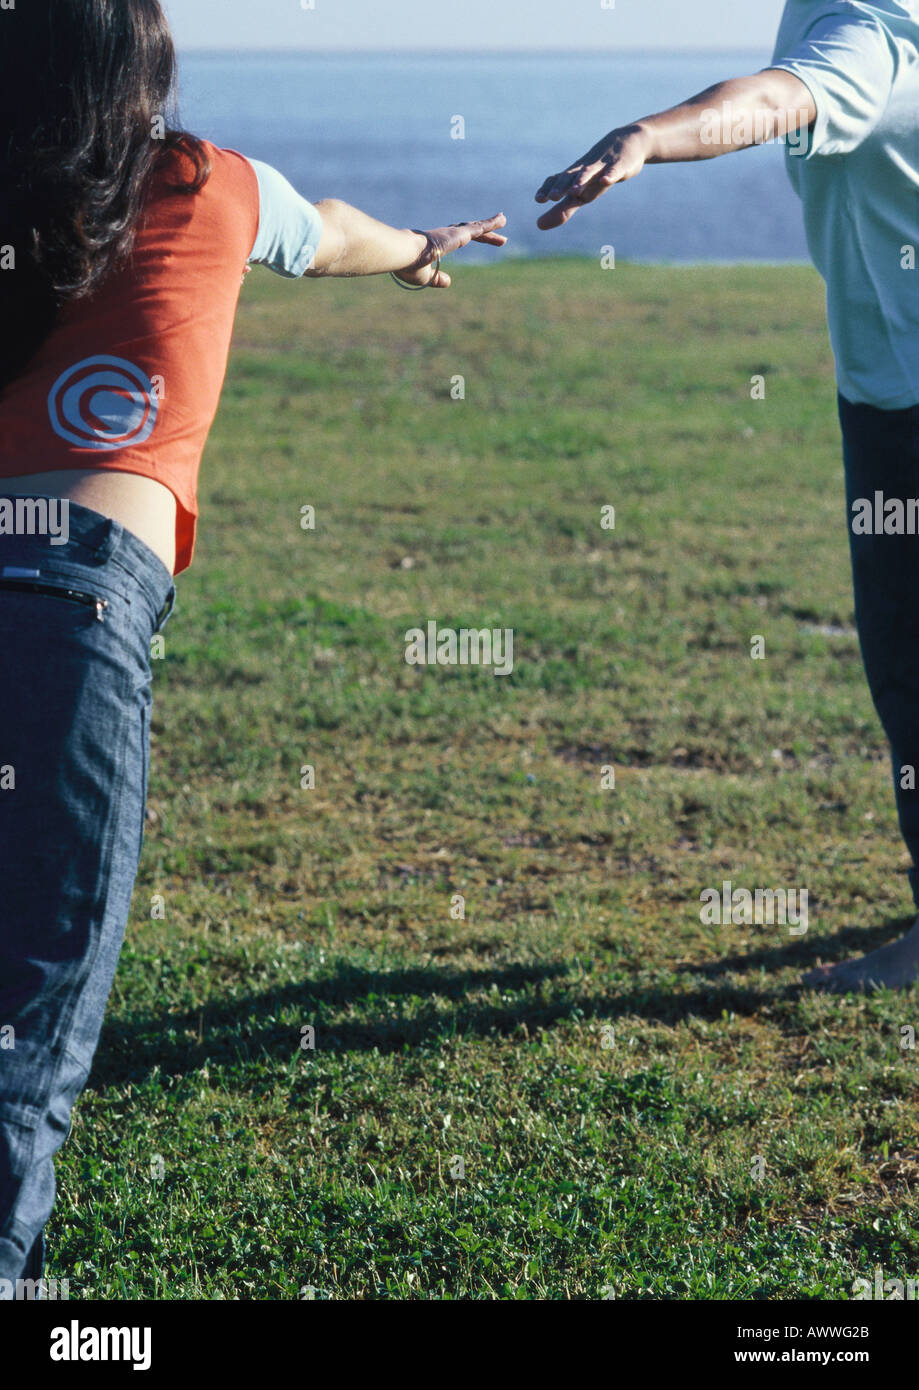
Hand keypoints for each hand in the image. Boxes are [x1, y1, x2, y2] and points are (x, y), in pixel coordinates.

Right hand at [395, 213, 507, 287]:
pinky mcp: (458, 235)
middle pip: (469, 231)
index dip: (470, 238)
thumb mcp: (424, 277)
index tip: (480, 239)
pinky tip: (501, 221)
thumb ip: (437, 279)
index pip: (457, 239)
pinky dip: (491, 224)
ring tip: (503, 220)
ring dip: (490, 226)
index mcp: (436, 243)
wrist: (402, 253)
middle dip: (485, 235)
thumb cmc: (407, 265)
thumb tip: (449, 282)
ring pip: (475, 227)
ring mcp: (451, 233)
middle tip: (500, 240)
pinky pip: (478, 228)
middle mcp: (444, 235)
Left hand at [535, 126, 650, 229]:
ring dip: (581, 181)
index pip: (557, 180)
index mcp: (574, 175)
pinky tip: (605, 180)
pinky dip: (609, 175)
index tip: (538, 199)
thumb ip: (562, 209)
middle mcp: (584, 169)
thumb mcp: (581, 193)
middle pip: (570, 177)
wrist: (628, 142)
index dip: (547, 188)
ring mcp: (602, 166)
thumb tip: (538, 225)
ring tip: (574, 191)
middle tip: (551, 197)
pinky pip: (614, 170)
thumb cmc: (599, 173)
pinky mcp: (620, 165)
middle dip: (561, 186)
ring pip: (589, 172)